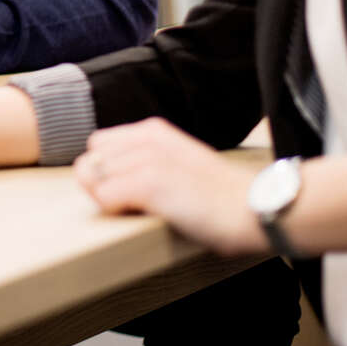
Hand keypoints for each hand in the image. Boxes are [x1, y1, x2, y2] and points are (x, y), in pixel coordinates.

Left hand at [71, 118, 263, 255]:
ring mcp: (148, 159)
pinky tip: (145, 215)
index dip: (105, 171)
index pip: (98, 144)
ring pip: (94, 180)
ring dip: (110, 201)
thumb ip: (146, 159)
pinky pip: (104, 197)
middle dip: (101, 186)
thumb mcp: (179, 161)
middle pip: (90, 163)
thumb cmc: (220, 196)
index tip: (126, 189)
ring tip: (143, 210)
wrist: (255, 207)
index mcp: (153, 130)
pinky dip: (117, 211)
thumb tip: (103, 177)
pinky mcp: (150, 183)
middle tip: (131, 204)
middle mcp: (146, 138)